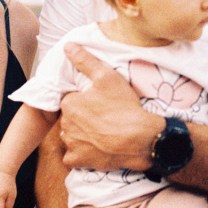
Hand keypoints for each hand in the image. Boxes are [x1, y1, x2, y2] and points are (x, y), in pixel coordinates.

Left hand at [59, 43, 161, 171]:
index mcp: (70, 104)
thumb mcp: (108, 77)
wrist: (141, 139)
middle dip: (82, 117)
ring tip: (101, 132)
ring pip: (71, 137)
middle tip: (103, 117)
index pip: (71, 100)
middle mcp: (66, 124)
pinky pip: (73, 157)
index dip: (85, 101)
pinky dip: (80, 154)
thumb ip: (85, 60)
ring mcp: (72, 144)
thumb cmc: (125, 107)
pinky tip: (95, 149)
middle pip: (71, 118)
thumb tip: (68, 46)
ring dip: (80, 135)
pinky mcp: (79, 161)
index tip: (99, 103)